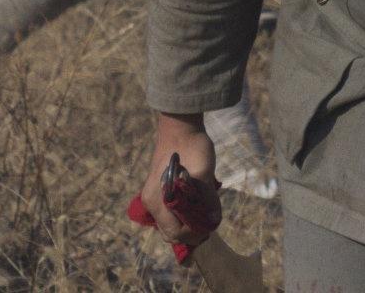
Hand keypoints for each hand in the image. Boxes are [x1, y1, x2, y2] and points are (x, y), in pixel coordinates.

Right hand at [138, 112, 220, 247]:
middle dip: (190, 233)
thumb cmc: (192, 148)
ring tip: (205, 216)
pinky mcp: (160, 193)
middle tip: (209, 224)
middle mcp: (151, 202)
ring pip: (170, 224)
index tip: (210, 228)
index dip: (193, 234)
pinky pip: (170, 214)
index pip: (174, 231)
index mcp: (157, 200)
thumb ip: (207, 198)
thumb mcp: (203, 172)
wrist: (181, 129)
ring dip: (187, 225)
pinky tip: (198, 207)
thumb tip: (213, 219)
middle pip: (170, 232)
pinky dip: (183, 216)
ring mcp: (153, 198)